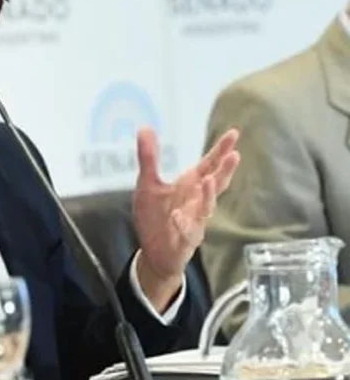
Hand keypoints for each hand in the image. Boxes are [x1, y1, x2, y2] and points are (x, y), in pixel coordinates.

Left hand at [132, 127, 239, 310]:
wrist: (154, 252)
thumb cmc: (156, 216)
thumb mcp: (147, 184)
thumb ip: (149, 158)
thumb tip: (145, 127)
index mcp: (189, 186)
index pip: (208, 165)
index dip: (220, 151)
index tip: (234, 133)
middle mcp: (196, 201)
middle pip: (215, 183)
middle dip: (224, 170)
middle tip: (234, 155)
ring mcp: (194, 221)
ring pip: (206, 207)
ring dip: (207, 195)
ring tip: (208, 180)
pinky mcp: (185, 240)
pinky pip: (186, 232)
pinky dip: (183, 224)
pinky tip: (177, 217)